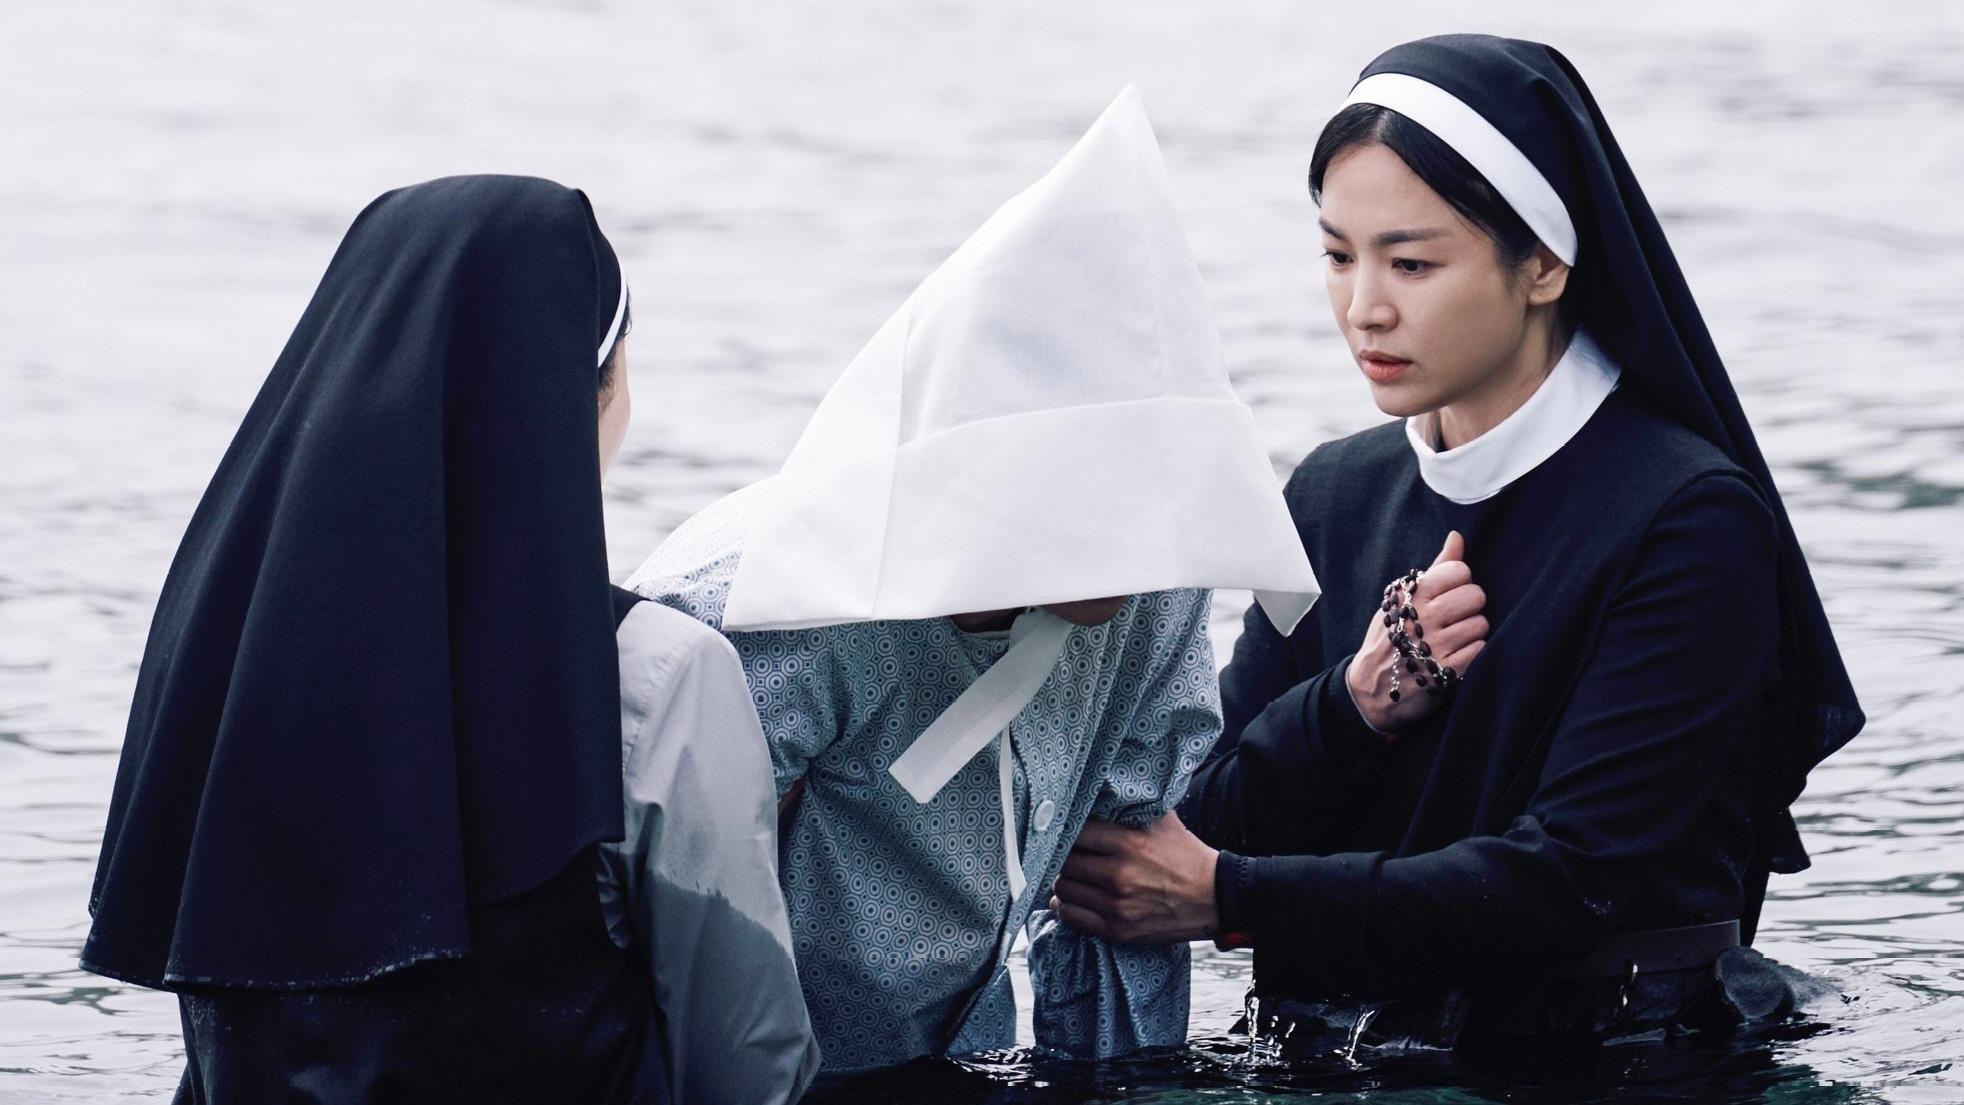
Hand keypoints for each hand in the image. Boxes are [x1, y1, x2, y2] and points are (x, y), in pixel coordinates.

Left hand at [1048, 811, 1218, 943]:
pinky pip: (1072, 917)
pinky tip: (1075, 898)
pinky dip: (1067, 907)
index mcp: (1128, 842)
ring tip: (1073, 876)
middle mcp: (1119, 875)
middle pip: (1065, 863)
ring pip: (1064, 890)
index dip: (1068, 831)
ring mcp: (1117, 905)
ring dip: (1064, 882)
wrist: (1214, 898)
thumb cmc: (1185, 855)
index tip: (1067, 832)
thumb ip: (1130, 806)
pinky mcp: (1117, 929)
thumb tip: (1100, 791)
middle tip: (1068, 855)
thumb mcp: (1162, 821)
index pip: (1074, 833)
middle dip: (1063, 857)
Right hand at [1346, 530, 1487, 732]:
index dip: (1460, 581)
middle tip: (1454, 618)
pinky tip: (1456, 655)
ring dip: (1472, 632)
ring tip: (1453, 639)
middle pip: (1475, 596)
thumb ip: (1435, 569)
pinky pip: (1479, 650)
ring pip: (1481, 624)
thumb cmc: (1391, 637)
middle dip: (1470, 606)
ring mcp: (1434, 646)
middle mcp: (1422, 618)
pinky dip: (1472, 652)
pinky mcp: (1446, 673)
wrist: (1371, 689)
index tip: (1449, 593)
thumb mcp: (1401, 600)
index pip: (1459, 571)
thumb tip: (1456, 537)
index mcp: (1411, 596)